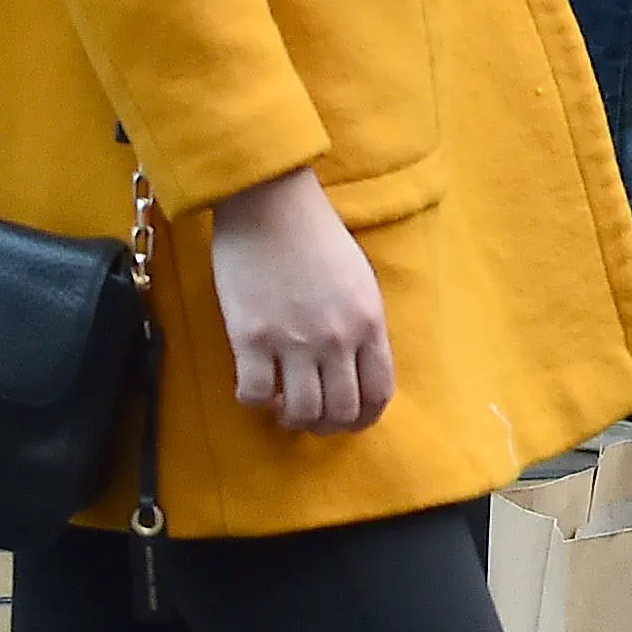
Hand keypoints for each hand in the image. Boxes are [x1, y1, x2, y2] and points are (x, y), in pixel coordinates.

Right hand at [212, 167, 391, 434]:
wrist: (272, 206)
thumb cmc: (316, 237)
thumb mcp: (360, 280)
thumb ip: (361, 324)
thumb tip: (354, 364)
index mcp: (370, 323)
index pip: (379, 393)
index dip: (364, 418)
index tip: (347, 419)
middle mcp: (338, 339)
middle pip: (341, 412)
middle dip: (327, 425)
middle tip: (310, 416)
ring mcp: (295, 341)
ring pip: (301, 413)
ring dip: (292, 419)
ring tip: (282, 406)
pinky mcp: (252, 338)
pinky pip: (253, 395)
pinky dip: (254, 401)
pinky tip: (255, 385)